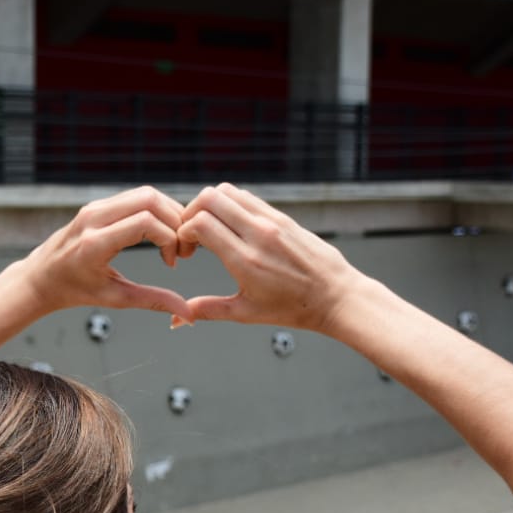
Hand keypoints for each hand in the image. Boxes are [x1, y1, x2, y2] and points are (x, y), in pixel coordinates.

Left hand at [20, 186, 191, 316]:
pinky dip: (155, 210)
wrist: (39, 278)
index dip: (169, 239)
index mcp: (95, 243)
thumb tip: (188, 314)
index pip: (145, 222)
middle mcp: (93, 218)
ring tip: (173, 241)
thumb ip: (152, 301)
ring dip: (168, 213)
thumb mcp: (114, 298)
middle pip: (150, 199)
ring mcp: (94, 207)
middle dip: (175, 221)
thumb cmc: (72, 291)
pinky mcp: (97, 204)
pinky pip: (135, 197)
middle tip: (180, 248)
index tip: (171, 262)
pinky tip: (159, 233)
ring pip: (145, 193)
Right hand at [177, 184, 362, 331]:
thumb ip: (208, 310)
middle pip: (210, 198)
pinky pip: (248, 198)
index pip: (201, 223)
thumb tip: (176, 320)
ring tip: (210, 228)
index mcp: (245, 260)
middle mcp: (258, 234)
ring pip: (228, 191)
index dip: (183, 231)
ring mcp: (272, 221)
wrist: (335, 297)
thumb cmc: (293, 308)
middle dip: (191, 212)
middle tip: (192, 234)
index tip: (187, 249)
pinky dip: (231, 205)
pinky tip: (232, 227)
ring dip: (211, 205)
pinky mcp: (282, 217)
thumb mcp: (246, 313)